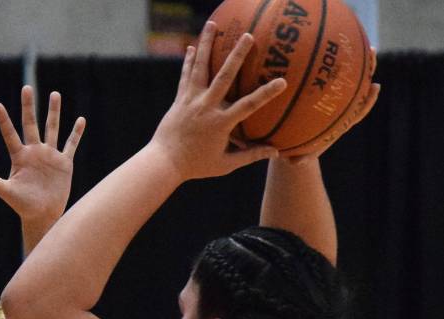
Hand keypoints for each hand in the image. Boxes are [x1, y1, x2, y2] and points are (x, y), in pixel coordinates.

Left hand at [0, 86, 85, 236]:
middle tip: (27, 88)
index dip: (3, 120)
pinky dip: (76, 133)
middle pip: (31, 124)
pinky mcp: (64, 163)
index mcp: (19, 157)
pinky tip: (81, 120)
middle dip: (29, 107)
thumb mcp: (6, 191)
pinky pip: (71, 144)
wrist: (43, 215)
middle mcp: (34, 152)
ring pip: (52, 128)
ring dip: (54, 112)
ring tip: (55, 94)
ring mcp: (50, 156)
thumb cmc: (23, 205)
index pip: (10, 134)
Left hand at [150, 22, 285, 180]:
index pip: (248, 106)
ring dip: (206, 44)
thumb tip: (275, 152)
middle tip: (248, 36)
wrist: (164, 163)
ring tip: (212, 24)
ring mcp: (191, 101)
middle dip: (237, 55)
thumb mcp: (225, 164)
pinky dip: (189, 61)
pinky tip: (192, 47)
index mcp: (220, 124)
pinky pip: (186, 76)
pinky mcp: (180, 99)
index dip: (266, 94)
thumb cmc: (196, 166)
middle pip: (224, 76)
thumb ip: (250, 156)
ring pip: (200, 67)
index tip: (282, 81)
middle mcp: (206, 107)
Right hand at [287, 49, 379, 163]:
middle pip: (359, 89)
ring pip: (351, 78)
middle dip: (367, 73)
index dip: (368, 101)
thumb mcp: (296, 154)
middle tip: (372, 58)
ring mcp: (335, 97)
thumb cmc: (297, 148)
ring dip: (360, 63)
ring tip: (367, 46)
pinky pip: (335, 72)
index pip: (358, 112)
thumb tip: (295, 164)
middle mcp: (342, 109)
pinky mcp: (325, 90)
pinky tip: (339, 45)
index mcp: (340, 123)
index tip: (375, 88)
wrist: (297, 142)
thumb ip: (298, 158)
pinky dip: (339, 61)